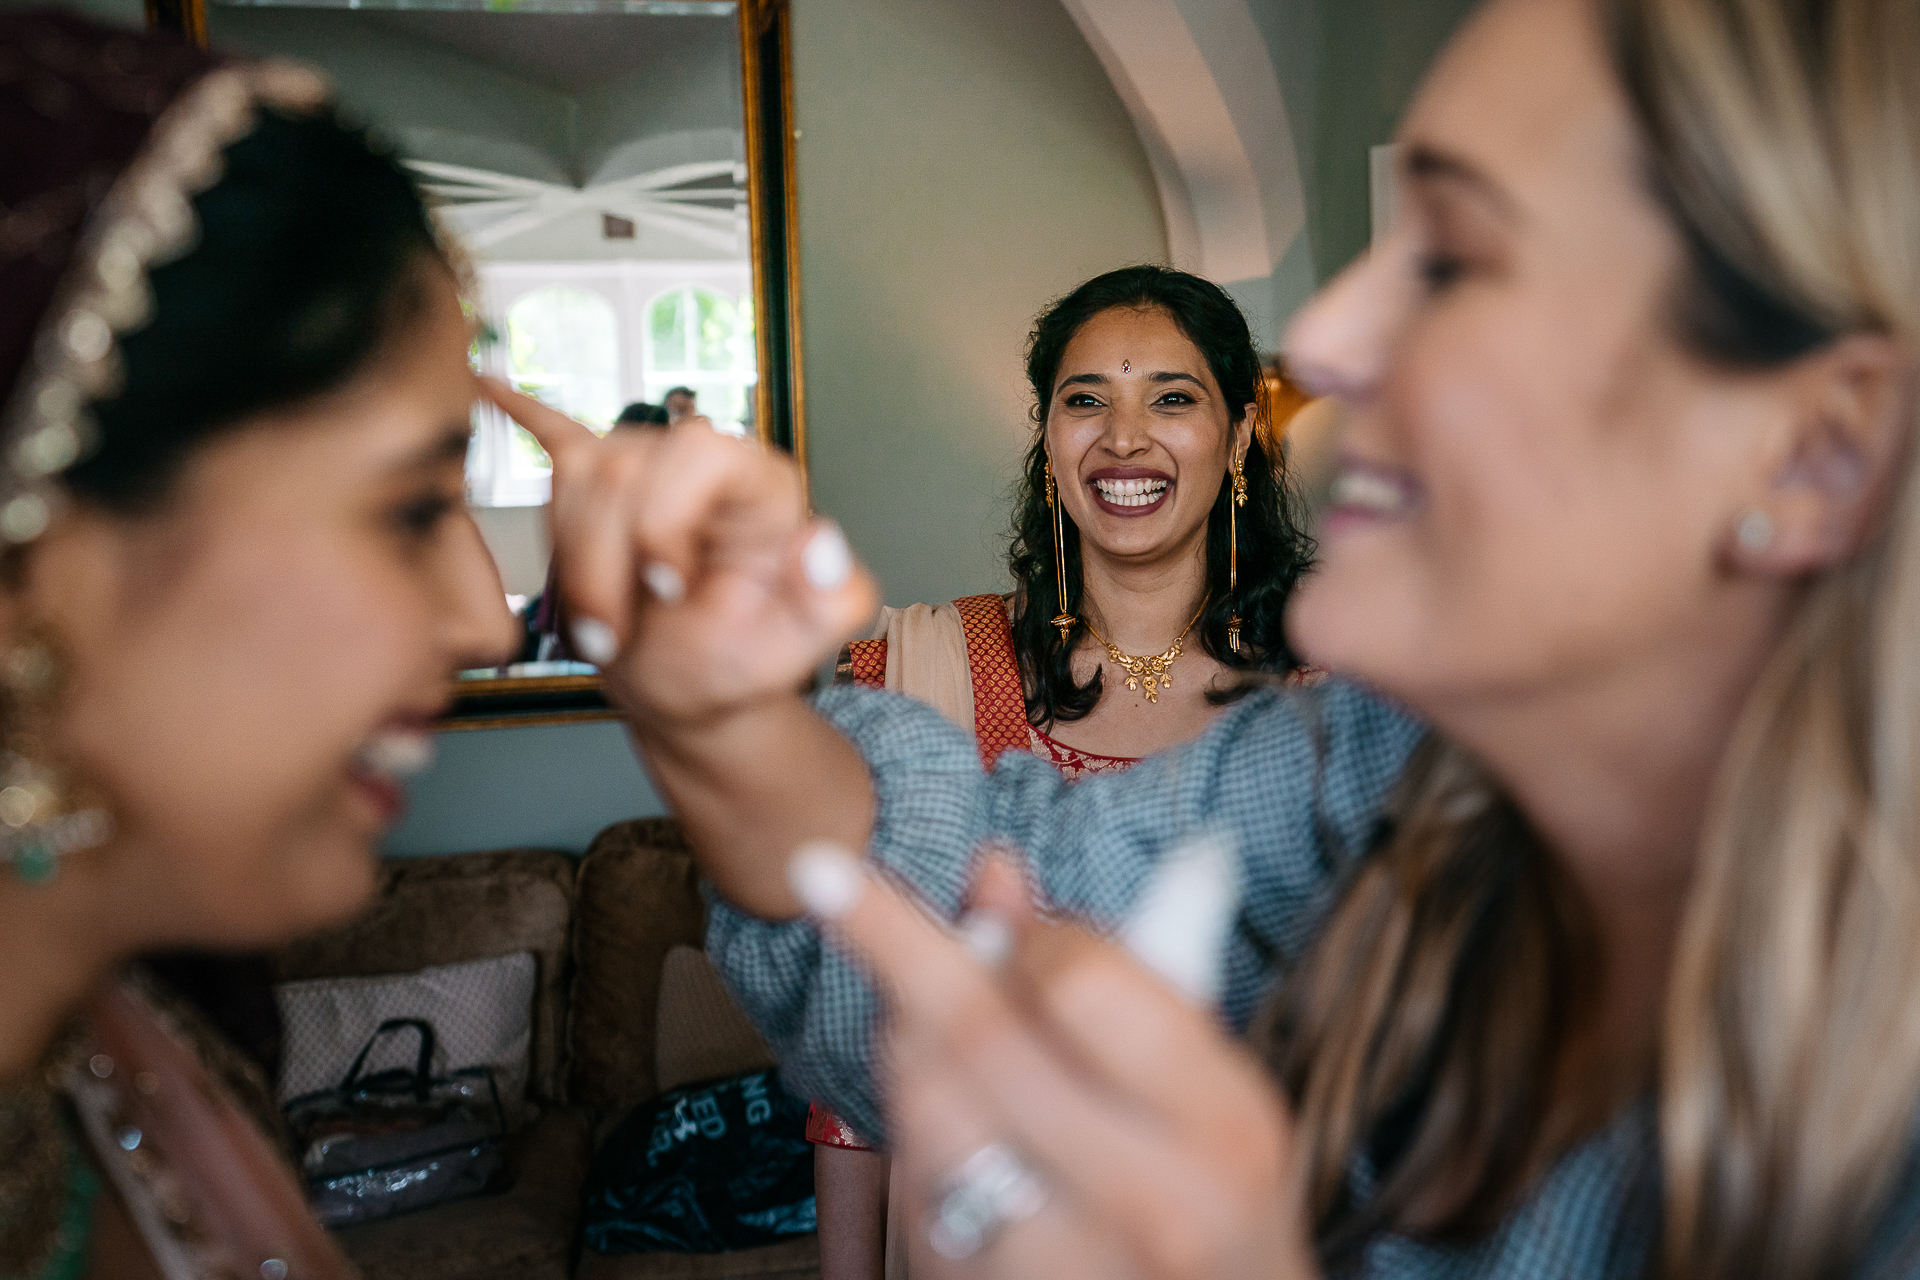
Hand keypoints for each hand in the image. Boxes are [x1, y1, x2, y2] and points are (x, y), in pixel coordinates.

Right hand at [482, 379, 877, 725]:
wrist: (690, 686)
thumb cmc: (740, 660)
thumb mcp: (796, 646)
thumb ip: (830, 599)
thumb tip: (824, 541)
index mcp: (758, 484)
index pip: (700, 451)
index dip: (667, 517)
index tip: (666, 587)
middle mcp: (698, 461)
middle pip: (620, 473)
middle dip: (604, 566)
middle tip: (615, 637)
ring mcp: (642, 468)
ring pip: (573, 483)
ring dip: (574, 567)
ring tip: (599, 630)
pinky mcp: (594, 486)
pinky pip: (555, 434)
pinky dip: (522, 414)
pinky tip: (489, 389)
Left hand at [793, 849, 1317, 1279]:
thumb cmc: (1208, 1190)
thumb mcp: (1197, 1084)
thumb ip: (1104, 973)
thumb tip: (992, 869)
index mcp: (1222, 1126)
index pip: (1084, 986)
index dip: (1026, 933)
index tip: (993, 897)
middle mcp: (1148, 1202)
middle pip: (977, 1035)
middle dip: (890, 940)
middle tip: (823, 875)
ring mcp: (1061, 1266)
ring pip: (925, 1102)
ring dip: (901, 1031)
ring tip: (917, 1005)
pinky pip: (911, 1177)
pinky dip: (911, 1116)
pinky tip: (940, 1100)